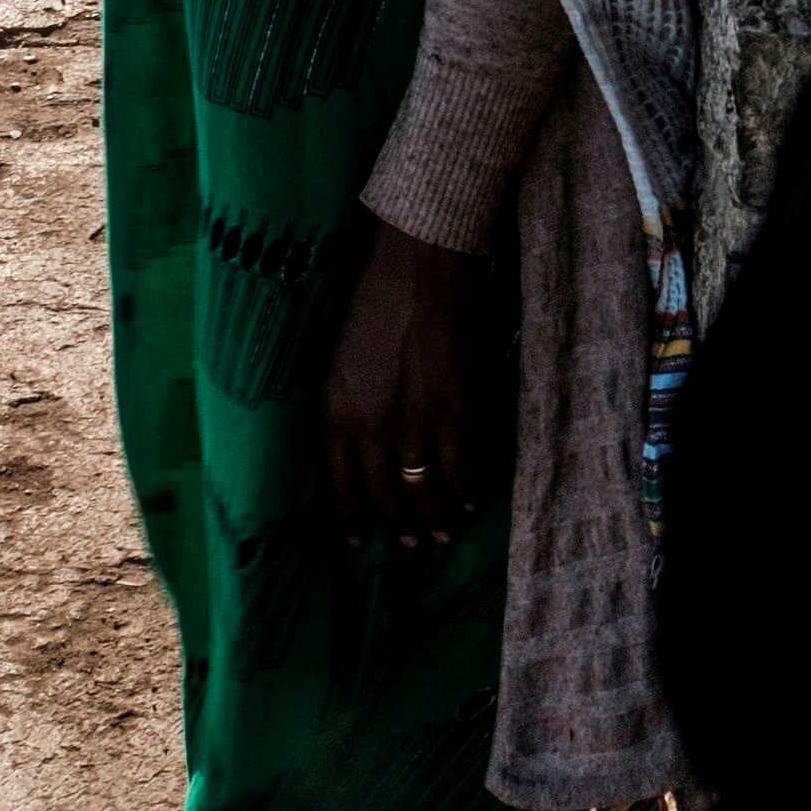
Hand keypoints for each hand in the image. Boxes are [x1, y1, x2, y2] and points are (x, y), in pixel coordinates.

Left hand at [325, 222, 471, 547]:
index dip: (351, 519)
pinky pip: (463, 469)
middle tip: (410, 542)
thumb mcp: (341, 363)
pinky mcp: (460, 413)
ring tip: (440, 534)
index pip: (342, 486)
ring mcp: (420, 425)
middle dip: (398, 524)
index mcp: (338, 415)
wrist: (421, 269)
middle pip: (386, 496)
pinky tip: (471, 501)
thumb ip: (348, 410)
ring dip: (435, 518)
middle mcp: (374, 430)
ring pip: (427, 491)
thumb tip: (362, 446)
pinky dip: (468, 490)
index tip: (357, 540)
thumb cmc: (374, 304)